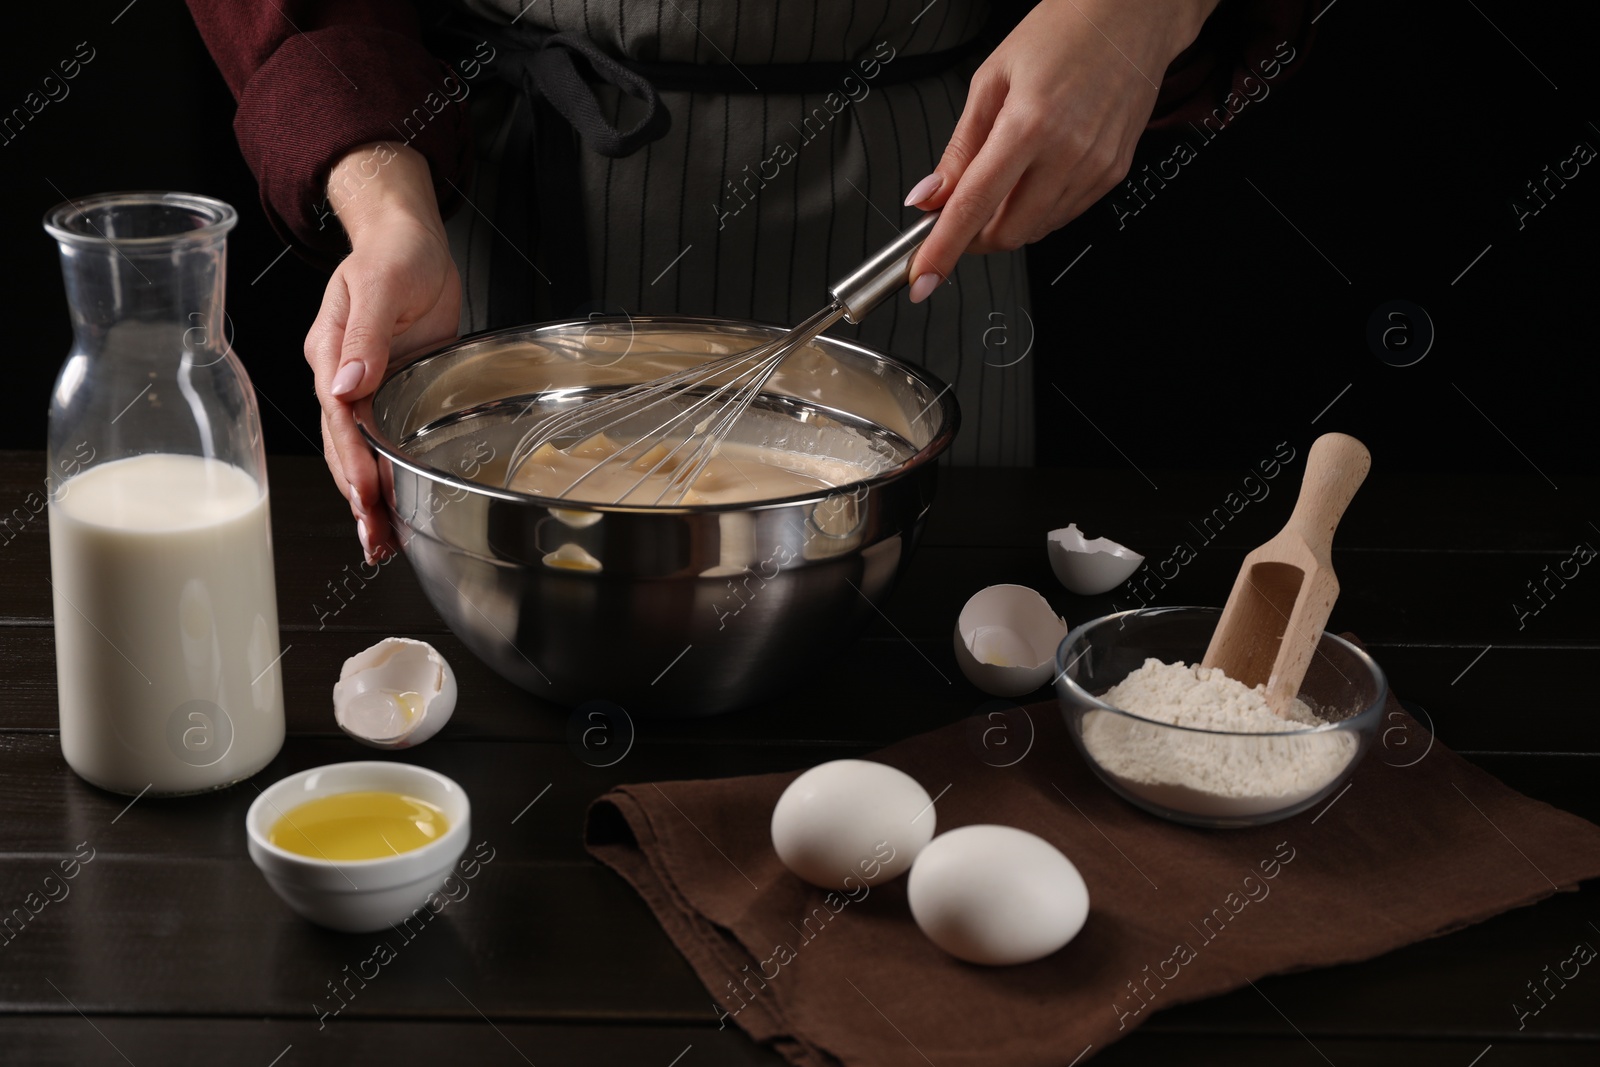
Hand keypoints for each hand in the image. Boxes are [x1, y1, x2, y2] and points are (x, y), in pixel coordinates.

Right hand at [305, 142, 460, 562]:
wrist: (410, 241)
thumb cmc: (395, 253)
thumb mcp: (382, 283)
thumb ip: (366, 335)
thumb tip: (348, 383)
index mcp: (331, 352)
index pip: (339, 416)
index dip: (352, 458)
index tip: (364, 492)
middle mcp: (342, 377)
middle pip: (343, 446)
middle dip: (356, 495)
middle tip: (373, 537)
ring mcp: (365, 388)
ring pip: (360, 452)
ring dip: (368, 498)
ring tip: (379, 541)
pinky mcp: (391, 393)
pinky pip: (383, 442)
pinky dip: (387, 477)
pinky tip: (393, 509)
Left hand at [904, 0, 1218, 299]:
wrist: (1131, 16)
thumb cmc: (1062, 32)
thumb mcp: (991, 80)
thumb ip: (959, 149)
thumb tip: (928, 197)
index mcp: (1028, 124)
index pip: (974, 207)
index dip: (943, 250)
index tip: (921, 278)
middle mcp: (1067, 152)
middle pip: (1006, 232)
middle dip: (973, 237)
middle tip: (956, 214)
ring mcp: (1095, 167)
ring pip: (1035, 229)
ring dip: (1005, 222)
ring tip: (1001, 179)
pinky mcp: (1113, 174)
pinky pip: (1063, 214)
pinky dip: (1037, 210)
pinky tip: (1034, 176)